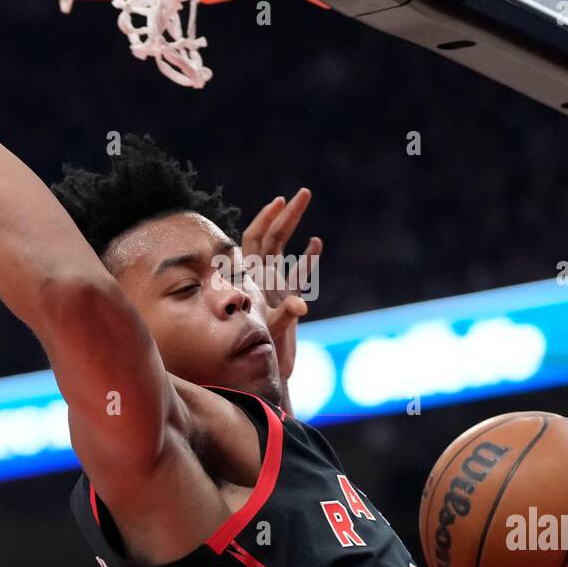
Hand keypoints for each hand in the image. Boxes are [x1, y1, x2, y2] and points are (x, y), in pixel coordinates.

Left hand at [240, 188, 322, 380]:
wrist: (266, 372)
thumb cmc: (263, 352)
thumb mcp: (272, 330)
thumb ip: (284, 315)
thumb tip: (301, 306)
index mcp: (253, 279)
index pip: (256, 240)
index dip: (266, 219)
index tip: (278, 202)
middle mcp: (262, 279)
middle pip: (273, 238)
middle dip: (287, 215)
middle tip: (303, 193)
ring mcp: (275, 288)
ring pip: (285, 250)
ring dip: (295, 227)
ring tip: (304, 202)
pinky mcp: (288, 300)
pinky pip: (298, 273)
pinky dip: (306, 258)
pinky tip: (314, 243)